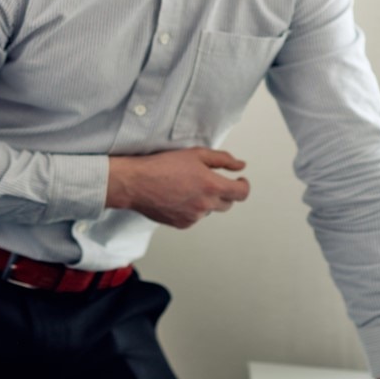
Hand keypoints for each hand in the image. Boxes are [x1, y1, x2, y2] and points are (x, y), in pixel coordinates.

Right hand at [106, 147, 249, 227]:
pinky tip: (177, 197)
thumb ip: (222, 159)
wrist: (136, 183)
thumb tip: (240, 166)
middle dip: (224, 192)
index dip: (243, 186)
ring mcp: (194, 217)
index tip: (239, 181)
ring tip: (186, 187)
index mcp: (212, 186)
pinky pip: (194, 217)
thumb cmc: (162, 166)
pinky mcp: (182, 224)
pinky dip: (191, 209)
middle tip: (210, 182)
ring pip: (209, 210)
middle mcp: (206, 205)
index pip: (242, 193)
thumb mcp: (195, 154)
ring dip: (205, 201)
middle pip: (228, 203)